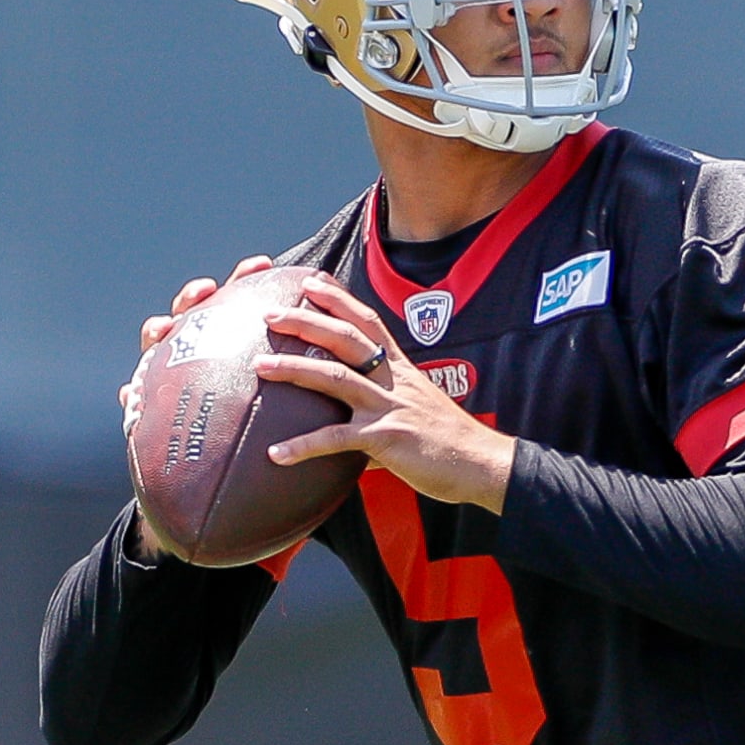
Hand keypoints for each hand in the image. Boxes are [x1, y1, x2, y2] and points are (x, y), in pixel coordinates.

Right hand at [119, 255, 272, 562]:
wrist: (214, 483)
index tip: (262, 263)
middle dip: (195, 296)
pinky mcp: (150, 409)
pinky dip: (130, 397)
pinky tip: (127, 394)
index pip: (234, 305)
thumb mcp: (278, 406)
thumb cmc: (248, 434)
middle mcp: (196, 355)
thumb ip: (297, 382)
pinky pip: (136, 403)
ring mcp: (170, 379)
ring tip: (162, 329)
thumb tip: (343, 358)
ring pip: (160, 346)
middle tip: (208, 288)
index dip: (246, 280)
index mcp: (228, 348)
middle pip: (192, 316)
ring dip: (157, 332)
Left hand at [254, 272, 515, 513]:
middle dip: (307, 321)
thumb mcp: (418, 418)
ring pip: (335, 378)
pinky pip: (336, 440)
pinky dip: (302, 446)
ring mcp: (389, 406)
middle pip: (346, 338)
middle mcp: (394, 380)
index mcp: (402, 370)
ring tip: (259, 367)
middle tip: (271, 314)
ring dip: (294, 370)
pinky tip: (274, 455)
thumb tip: (358, 445)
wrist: (484, 464)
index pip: (369, 323)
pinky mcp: (386, 438)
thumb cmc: (453, 444)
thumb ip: (382, 424)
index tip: (313, 280)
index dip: (340, 299)